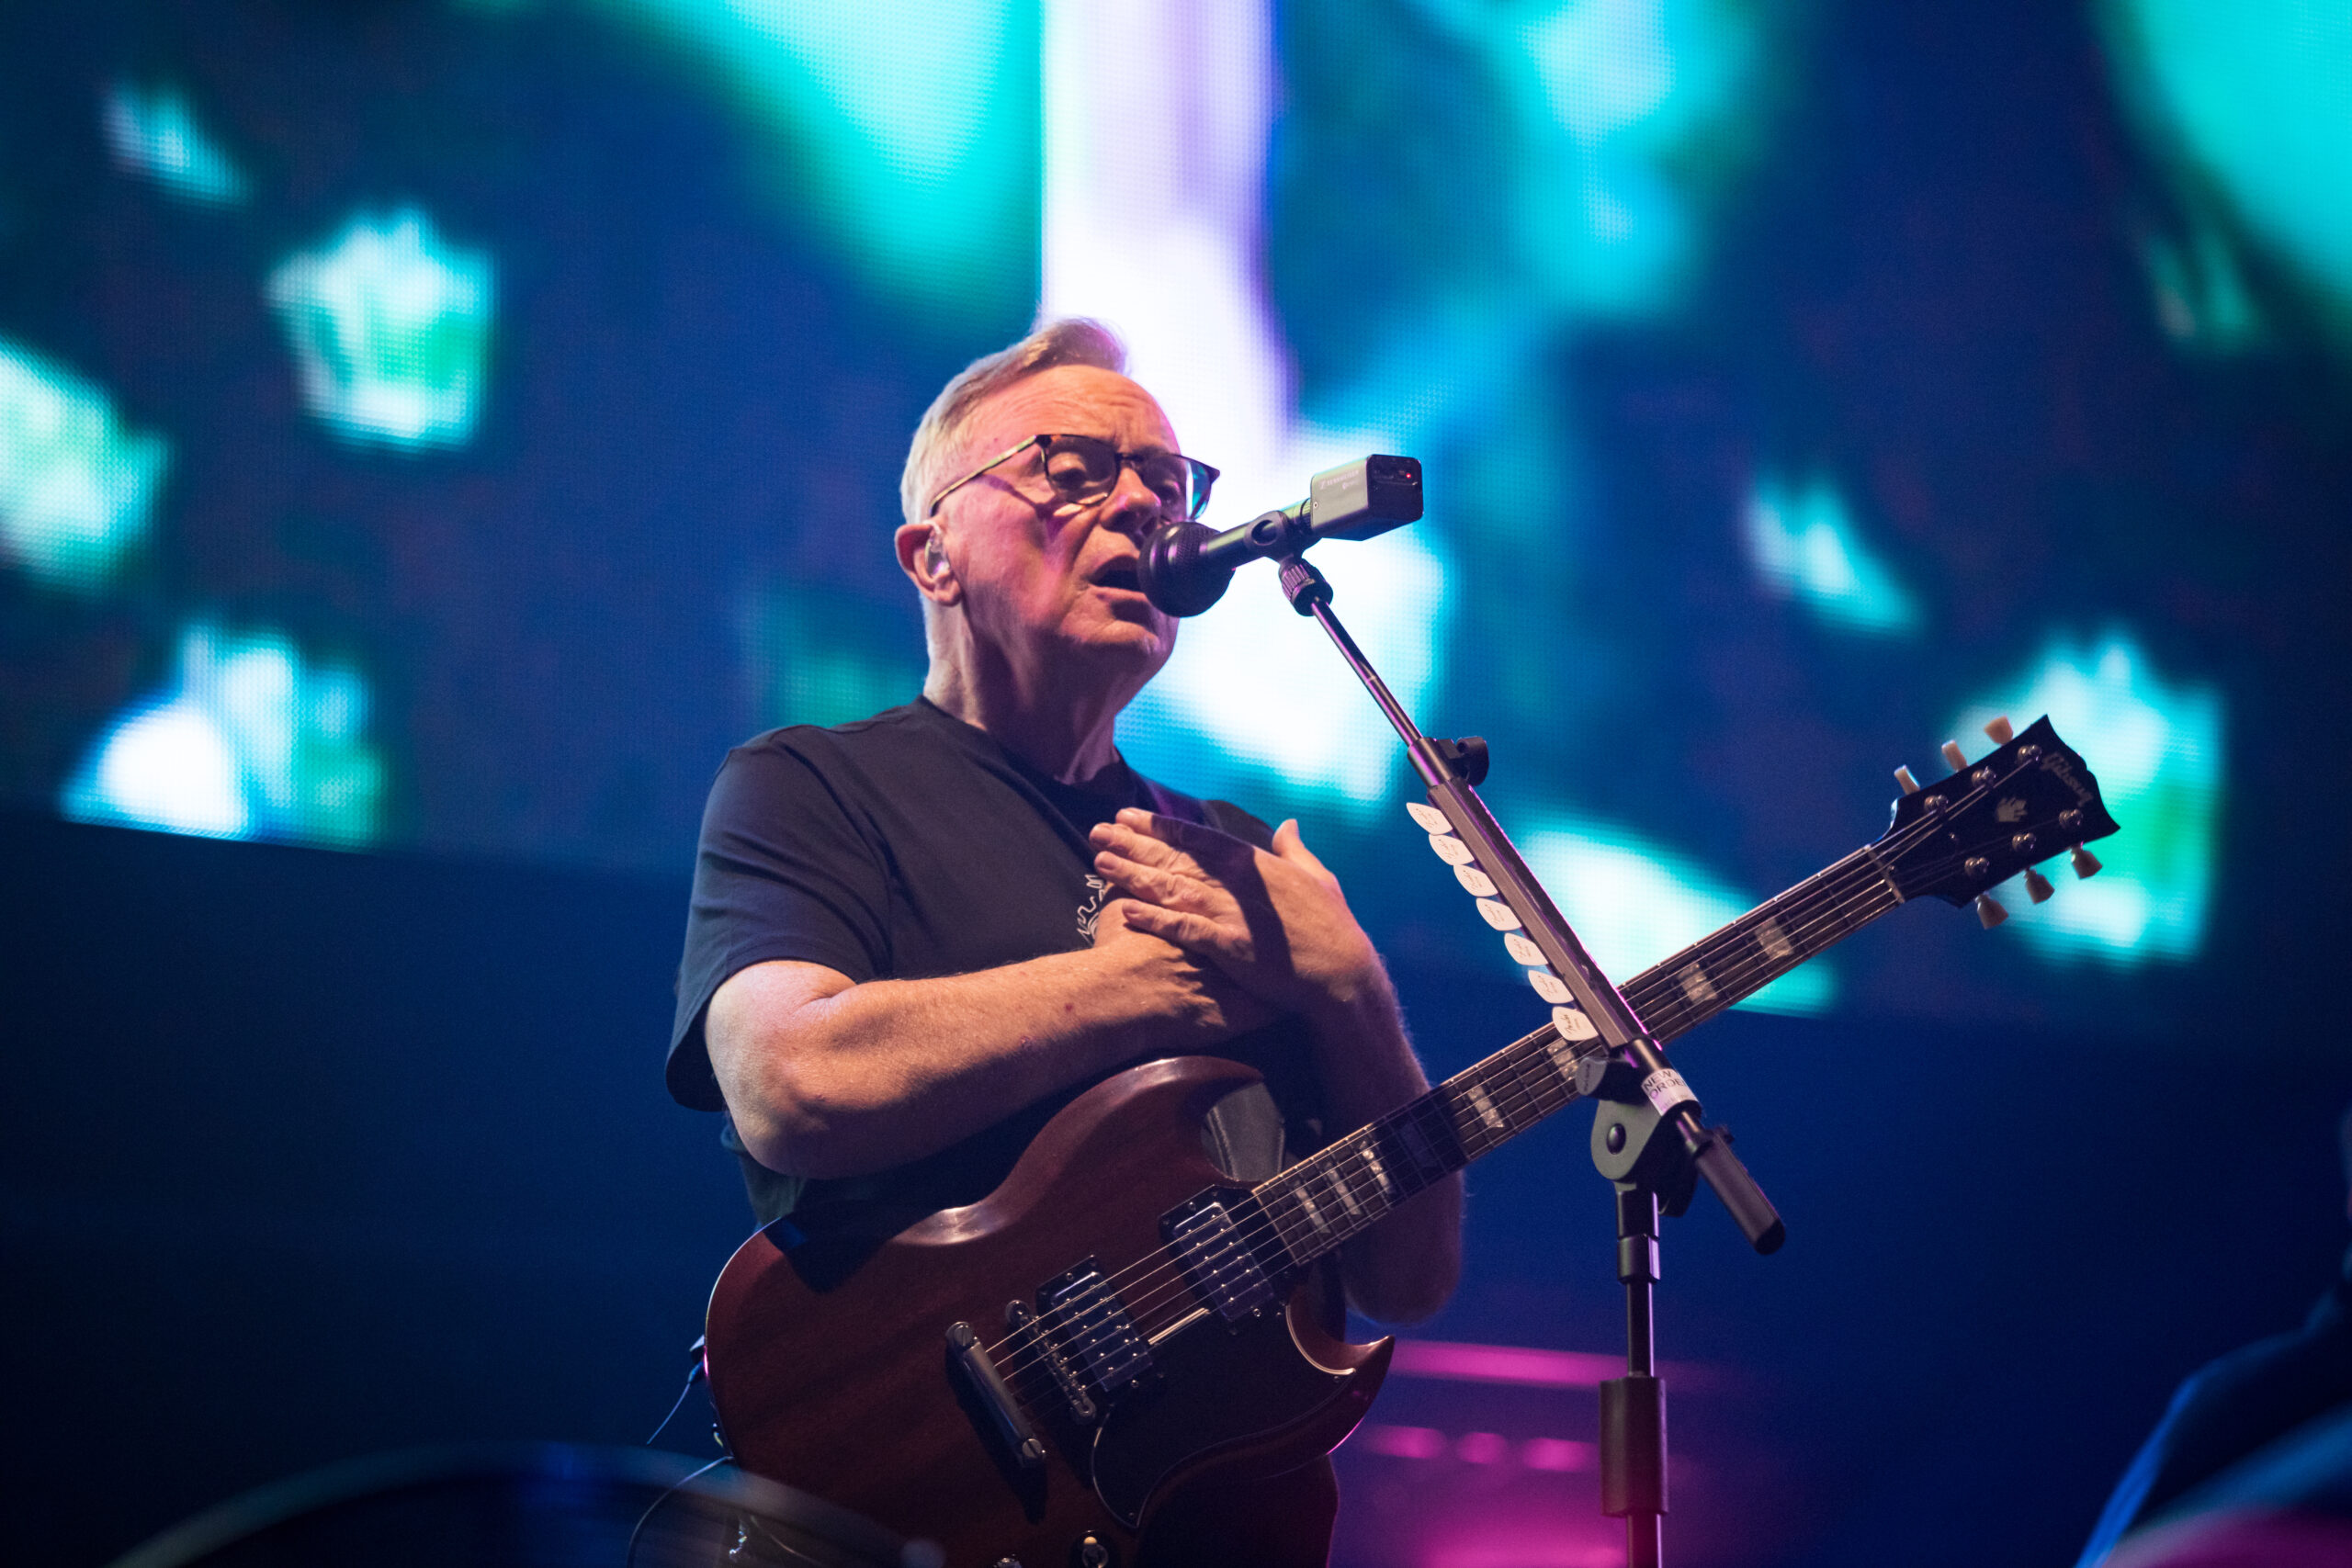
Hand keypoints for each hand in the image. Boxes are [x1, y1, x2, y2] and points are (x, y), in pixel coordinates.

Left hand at [1087, 809, 1384, 1023]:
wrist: (1342, 972)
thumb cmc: (1333, 926)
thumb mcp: (1318, 877)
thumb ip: (1295, 850)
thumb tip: (1288, 824)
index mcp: (1256, 864)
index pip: (1198, 838)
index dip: (1160, 827)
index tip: (1129, 816)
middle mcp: (1238, 883)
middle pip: (1176, 858)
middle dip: (1135, 844)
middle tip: (1098, 831)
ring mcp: (1233, 913)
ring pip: (1173, 888)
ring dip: (1134, 875)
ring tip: (1100, 862)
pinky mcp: (1230, 945)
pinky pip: (1184, 930)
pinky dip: (1156, 919)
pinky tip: (1127, 911)